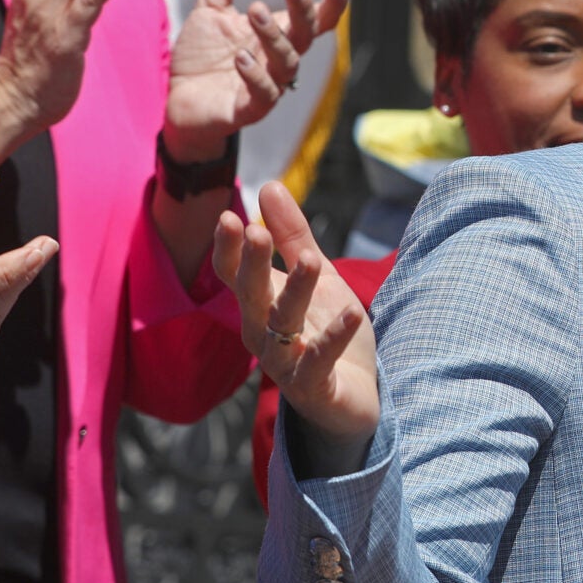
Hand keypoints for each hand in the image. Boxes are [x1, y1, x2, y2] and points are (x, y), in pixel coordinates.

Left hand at [161, 0, 349, 166]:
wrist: (173, 101)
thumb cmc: (201, 56)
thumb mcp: (212, 6)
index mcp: (278, 35)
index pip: (318, 20)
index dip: (332, 3)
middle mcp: (279, 60)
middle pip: (306, 35)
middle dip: (303, 9)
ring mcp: (267, 86)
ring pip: (288, 62)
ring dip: (275, 36)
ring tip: (254, 10)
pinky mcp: (246, 110)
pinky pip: (263, 95)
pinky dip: (256, 77)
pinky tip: (240, 58)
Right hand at [214, 182, 378, 467]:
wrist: (354, 397)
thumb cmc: (325, 330)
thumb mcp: (316, 276)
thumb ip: (292, 235)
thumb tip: (268, 184)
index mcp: (259, 304)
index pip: (233, 274)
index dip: (229, 248)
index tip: (229, 215)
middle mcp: (262, 334)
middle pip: (250, 296)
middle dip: (251, 265)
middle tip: (255, 232)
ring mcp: (284, 364)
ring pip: (281, 326)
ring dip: (295, 293)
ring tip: (311, 261)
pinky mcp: (314, 388)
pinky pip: (318, 363)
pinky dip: (333, 339)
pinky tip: (352, 313)